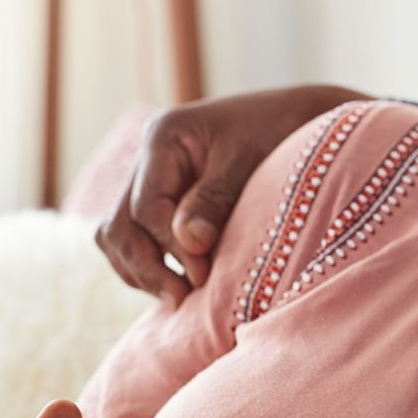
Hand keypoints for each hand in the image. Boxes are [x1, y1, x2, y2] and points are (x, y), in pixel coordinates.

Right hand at [97, 85, 365, 300]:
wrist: (300, 119)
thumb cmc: (280, 131)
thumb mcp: (250, 161)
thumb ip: (215, 199)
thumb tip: (189, 244)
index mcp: (163, 136)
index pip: (147, 207)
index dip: (170, 247)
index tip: (203, 275)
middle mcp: (147, 158)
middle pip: (119, 225)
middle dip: (145, 266)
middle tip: (181, 298)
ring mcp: (150, 180)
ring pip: (117, 236)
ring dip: (140, 270)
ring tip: (178, 297)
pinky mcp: (161, 200)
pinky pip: (135, 238)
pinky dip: (148, 264)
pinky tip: (178, 284)